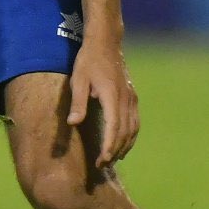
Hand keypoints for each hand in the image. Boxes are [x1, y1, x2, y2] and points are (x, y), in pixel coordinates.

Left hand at [67, 36, 138, 168]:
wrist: (106, 43)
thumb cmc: (88, 61)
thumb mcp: (78, 80)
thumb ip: (78, 103)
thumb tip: (73, 123)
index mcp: (112, 96)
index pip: (114, 128)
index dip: (109, 147)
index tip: (102, 161)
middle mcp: (126, 99)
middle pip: (125, 132)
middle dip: (115, 151)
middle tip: (102, 165)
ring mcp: (131, 98)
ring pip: (133, 129)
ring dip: (124, 146)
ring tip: (112, 159)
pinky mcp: (132, 97)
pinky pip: (135, 121)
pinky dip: (130, 136)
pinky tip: (122, 144)